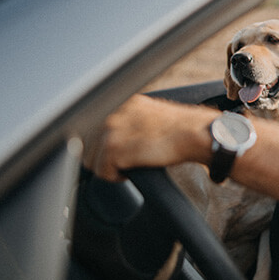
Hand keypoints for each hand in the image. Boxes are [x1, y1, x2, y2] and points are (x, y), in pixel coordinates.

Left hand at [88, 94, 217, 181]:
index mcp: (118, 101)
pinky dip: (116, 177)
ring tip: (130, 165)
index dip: (98, 145)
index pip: (88, 127)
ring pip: (91, 161)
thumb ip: (125, 119)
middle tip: (124, 161)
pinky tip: (132, 170)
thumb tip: (106, 136)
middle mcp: (110, 111)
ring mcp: (110, 128)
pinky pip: (102, 173)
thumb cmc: (177, 129)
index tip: (111, 153)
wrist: (192, 134)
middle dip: (102, 158)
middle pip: (86, 146)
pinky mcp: (114, 147)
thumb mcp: (146, 114)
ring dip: (108, 168)